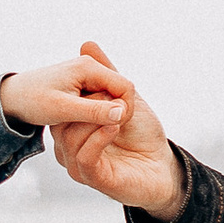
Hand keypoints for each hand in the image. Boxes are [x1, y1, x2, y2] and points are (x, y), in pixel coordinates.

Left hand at [0, 50, 130, 138]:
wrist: (12, 96)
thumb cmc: (33, 100)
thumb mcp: (63, 110)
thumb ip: (93, 111)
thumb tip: (121, 113)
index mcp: (88, 67)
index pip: (125, 87)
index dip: (124, 110)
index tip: (113, 128)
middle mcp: (90, 66)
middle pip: (120, 91)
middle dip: (114, 111)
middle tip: (96, 129)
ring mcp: (86, 73)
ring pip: (111, 95)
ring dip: (105, 112)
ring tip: (85, 123)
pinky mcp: (82, 82)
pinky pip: (100, 98)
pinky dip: (96, 111)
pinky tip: (81, 120)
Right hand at [34, 40, 186, 222]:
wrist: (162, 165)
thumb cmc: (143, 134)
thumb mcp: (124, 96)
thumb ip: (106, 73)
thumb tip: (87, 44)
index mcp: (74, 129)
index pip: (61, 108)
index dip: (80, 94)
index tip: (103, 86)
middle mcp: (70, 148)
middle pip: (61, 123)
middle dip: (86, 106)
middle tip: (111, 99)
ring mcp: (79, 165)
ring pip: (70, 140)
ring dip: (95, 121)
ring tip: (119, 115)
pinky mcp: (93, 178)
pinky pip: (84, 157)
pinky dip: (99, 138)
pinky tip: (115, 127)